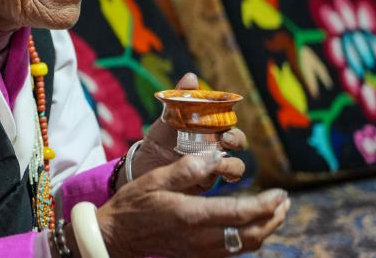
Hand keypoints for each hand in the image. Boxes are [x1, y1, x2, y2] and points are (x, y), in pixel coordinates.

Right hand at [97, 154, 289, 257]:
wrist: (118, 235)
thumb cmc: (135, 203)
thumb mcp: (155, 178)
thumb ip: (187, 168)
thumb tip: (216, 156)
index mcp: (191, 215)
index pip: (240, 214)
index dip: (266, 204)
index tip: (280, 192)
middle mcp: (201, 238)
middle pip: (252, 234)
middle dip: (273, 218)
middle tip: (284, 201)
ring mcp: (202, 250)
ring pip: (246, 246)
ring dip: (266, 229)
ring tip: (276, 213)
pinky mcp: (199, 255)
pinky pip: (234, 251)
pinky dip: (251, 238)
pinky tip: (253, 226)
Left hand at [130, 73, 245, 190]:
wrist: (146, 165)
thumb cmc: (162, 137)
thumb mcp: (169, 116)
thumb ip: (182, 97)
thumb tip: (191, 76)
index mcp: (210, 128)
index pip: (229, 122)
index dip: (232, 122)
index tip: (227, 127)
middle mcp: (217, 146)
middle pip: (238, 141)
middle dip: (237, 140)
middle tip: (226, 140)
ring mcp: (215, 165)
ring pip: (236, 164)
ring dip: (232, 164)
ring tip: (218, 164)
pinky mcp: (209, 182)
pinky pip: (225, 181)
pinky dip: (225, 179)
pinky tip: (215, 176)